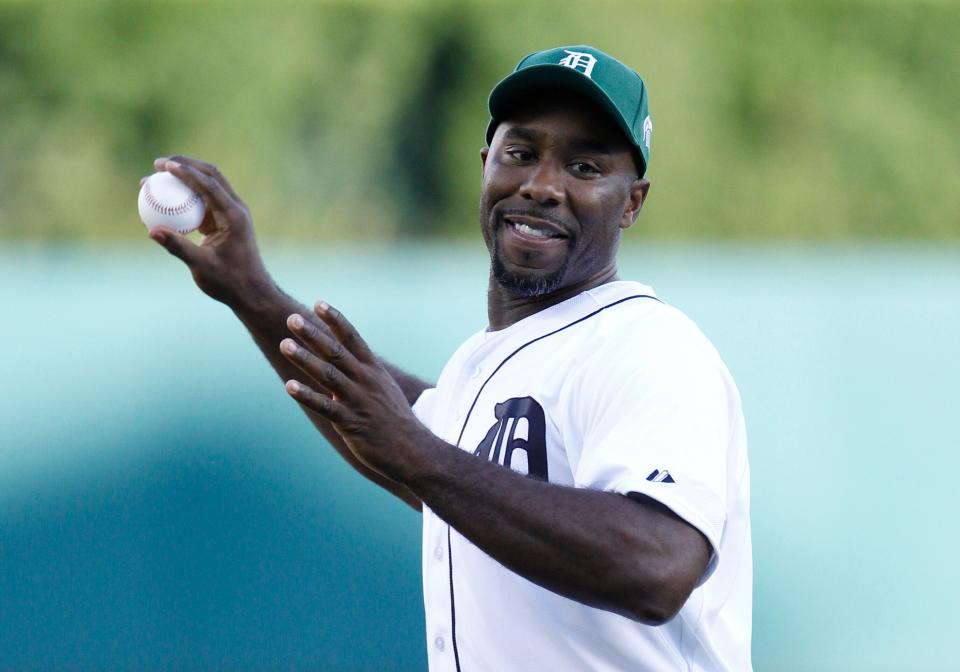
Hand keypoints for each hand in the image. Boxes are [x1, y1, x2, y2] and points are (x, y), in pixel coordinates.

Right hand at [146, 156, 269, 304]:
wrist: (251, 292)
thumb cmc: (229, 281)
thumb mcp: (201, 265)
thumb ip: (178, 247)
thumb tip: (151, 230)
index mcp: (234, 216)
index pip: (209, 185)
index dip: (186, 172)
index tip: (164, 166)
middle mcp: (236, 209)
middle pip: (211, 175)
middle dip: (185, 165)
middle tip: (158, 164)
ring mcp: (231, 213)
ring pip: (207, 186)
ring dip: (184, 178)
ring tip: (156, 178)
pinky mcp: (225, 221)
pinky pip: (204, 202)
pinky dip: (186, 198)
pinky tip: (165, 201)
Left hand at [280, 301, 429, 480]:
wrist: (412, 450)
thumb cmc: (395, 420)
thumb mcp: (383, 389)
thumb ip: (364, 374)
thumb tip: (346, 362)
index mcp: (373, 370)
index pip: (353, 338)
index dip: (336, 320)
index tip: (318, 303)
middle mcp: (365, 381)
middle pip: (336, 352)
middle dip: (313, 334)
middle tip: (292, 318)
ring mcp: (358, 400)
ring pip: (328, 374)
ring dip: (305, 358)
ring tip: (284, 344)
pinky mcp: (350, 422)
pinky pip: (325, 406)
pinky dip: (307, 395)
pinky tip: (289, 386)